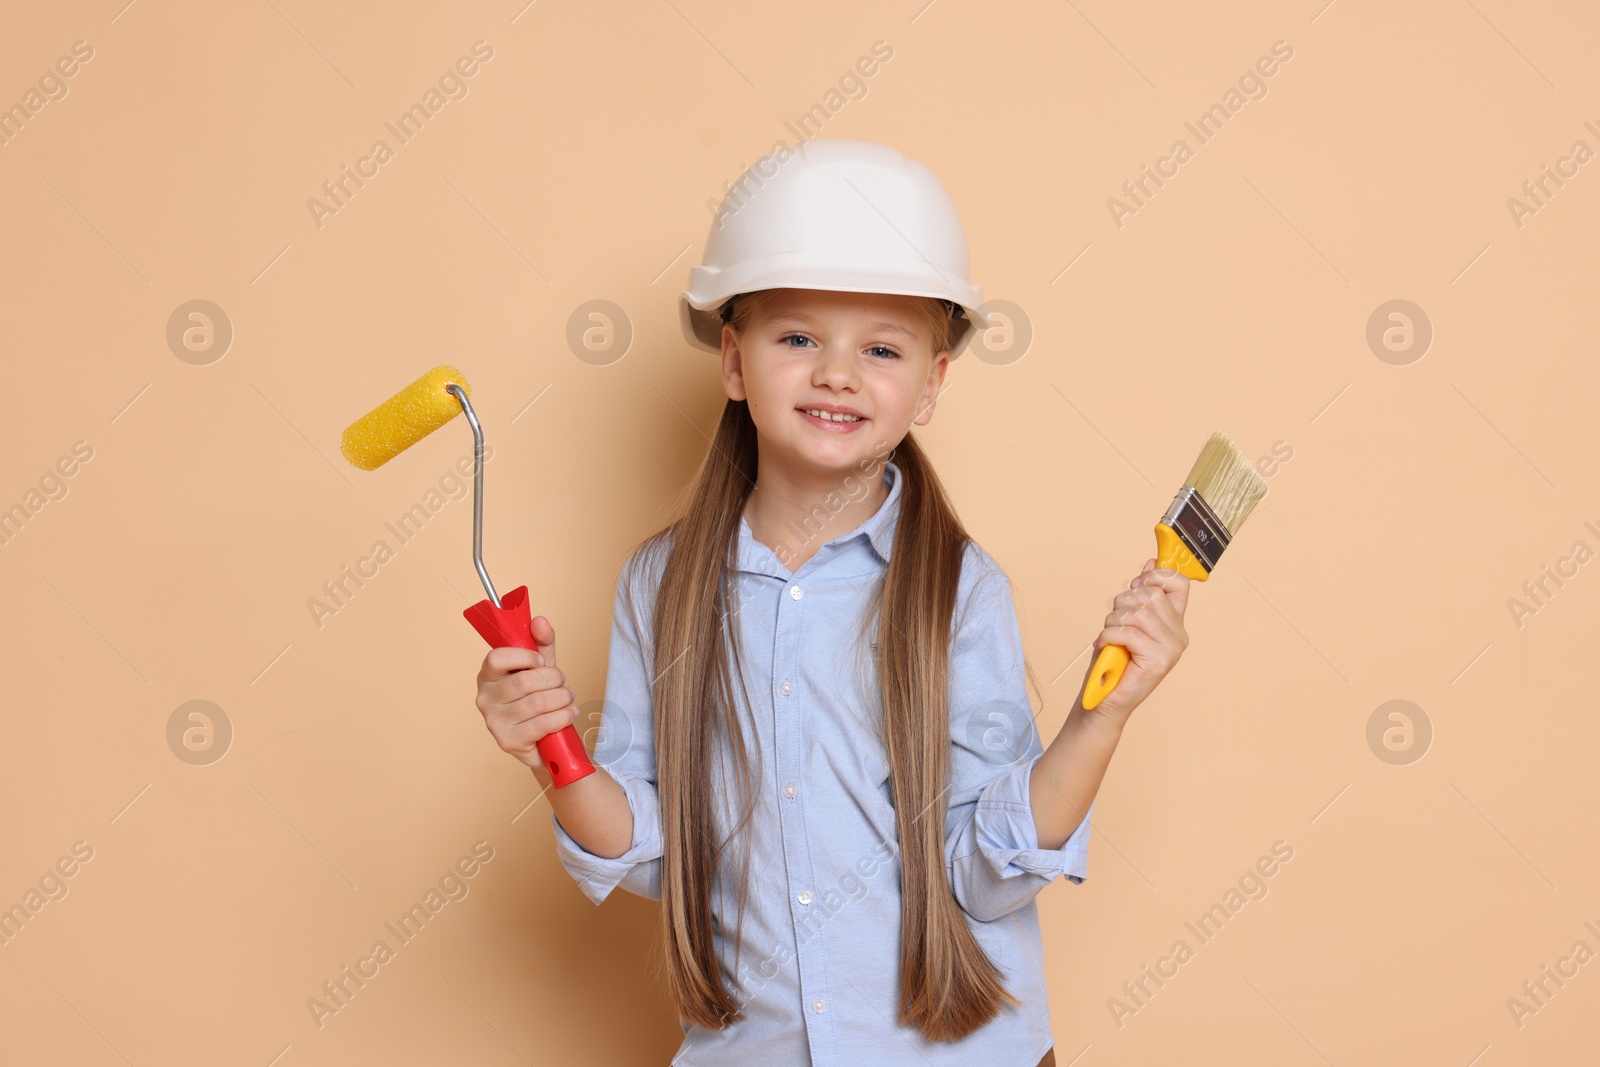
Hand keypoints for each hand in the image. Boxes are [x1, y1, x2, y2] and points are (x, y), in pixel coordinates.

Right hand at [473, 614, 579, 772]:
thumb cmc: (538, 697)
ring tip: (568, 698)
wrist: (543, 738)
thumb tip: (539, 620)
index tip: (541, 661)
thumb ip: (541, 642)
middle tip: (562, 683)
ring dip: (562, 698)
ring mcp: (494, 722)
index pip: (496, 658)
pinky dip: (563, 717)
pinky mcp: (508, 741)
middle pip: (524, 682)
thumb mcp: (541, 666)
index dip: (524, 657)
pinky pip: (542, 724)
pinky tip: (568, 714)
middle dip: (554, 680)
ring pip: (537, 703)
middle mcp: (485, 698)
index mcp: (487, 675)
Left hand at [1082, 558, 1190, 722]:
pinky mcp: (1159, 662)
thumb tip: (1150, 562)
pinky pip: (1129, 633)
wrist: (1103, 700)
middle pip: (1151, 596)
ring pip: (1139, 613)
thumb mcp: (1126, 620)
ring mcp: (1171, 649)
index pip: (1179, 584)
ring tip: (1108, 636)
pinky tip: (1104, 645)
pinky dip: (1109, 635)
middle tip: (1113, 621)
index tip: (1135, 584)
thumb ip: (1140, 595)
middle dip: (1123, 602)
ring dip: (1113, 621)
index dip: (1155, 576)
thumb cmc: (1113, 660)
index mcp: (1175, 622)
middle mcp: (1179, 635)